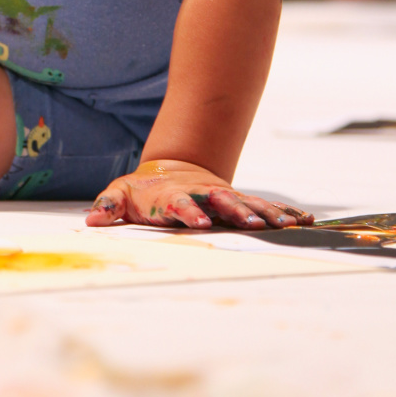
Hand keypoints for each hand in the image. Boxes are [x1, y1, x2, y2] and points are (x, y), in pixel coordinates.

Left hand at [85, 158, 313, 230]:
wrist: (168, 171)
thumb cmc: (141, 191)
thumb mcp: (120, 195)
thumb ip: (108, 206)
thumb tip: (91, 220)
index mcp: (173, 197)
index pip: (180, 205)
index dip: (188, 213)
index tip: (197, 224)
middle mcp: (202, 196)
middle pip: (221, 203)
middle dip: (237, 212)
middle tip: (254, 224)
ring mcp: (222, 197)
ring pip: (247, 203)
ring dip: (266, 214)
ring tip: (288, 225)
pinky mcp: (236, 200)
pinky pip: (263, 206)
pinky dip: (282, 211)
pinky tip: (304, 219)